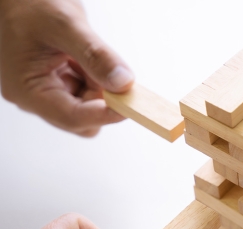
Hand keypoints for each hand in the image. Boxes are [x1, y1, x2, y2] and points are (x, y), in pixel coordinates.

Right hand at [0, 0, 133, 136]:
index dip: (105, 115)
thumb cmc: (30, 4)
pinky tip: (86, 58)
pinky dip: (97, 80)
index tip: (132, 105)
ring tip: (88, 55)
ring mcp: (47, 93)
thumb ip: (96, 55)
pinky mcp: (59, 86)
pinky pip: (88, 94)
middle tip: (112, 72)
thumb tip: (123, 83)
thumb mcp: (66, 25)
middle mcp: (34, 98)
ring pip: (89, 108)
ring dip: (100, 88)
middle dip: (103, 100)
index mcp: (27, 90)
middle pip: (83, 119)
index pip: (72, 117)